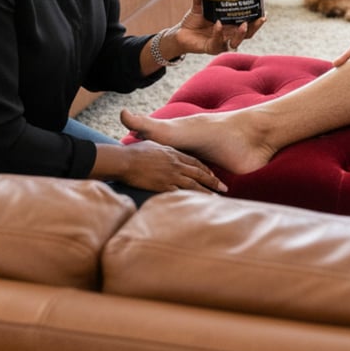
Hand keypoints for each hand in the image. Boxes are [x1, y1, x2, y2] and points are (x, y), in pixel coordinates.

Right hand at [113, 139, 227, 193]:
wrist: (125, 160)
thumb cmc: (135, 152)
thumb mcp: (153, 145)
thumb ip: (163, 150)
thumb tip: (165, 152)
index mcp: (174, 153)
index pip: (195, 162)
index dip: (206, 170)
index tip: (214, 176)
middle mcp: (176, 164)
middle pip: (199, 174)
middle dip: (213, 182)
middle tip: (224, 189)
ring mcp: (170, 176)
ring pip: (194, 185)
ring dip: (207, 193)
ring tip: (217, 200)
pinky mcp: (163, 186)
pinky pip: (180, 194)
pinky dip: (190, 200)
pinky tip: (197, 206)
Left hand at [170, 0, 266, 56]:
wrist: (180, 34)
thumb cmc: (193, 21)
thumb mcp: (198, 7)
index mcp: (230, 25)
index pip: (248, 24)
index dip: (257, 20)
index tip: (264, 12)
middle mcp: (229, 35)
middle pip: (247, 34)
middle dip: (255, 27)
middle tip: (260, 18)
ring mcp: (221, 42)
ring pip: (236, 42)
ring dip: (241, 34)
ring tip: (243, 25)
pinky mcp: (211, 48)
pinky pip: (217, 43)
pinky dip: (218, 34)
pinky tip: (219, 25)